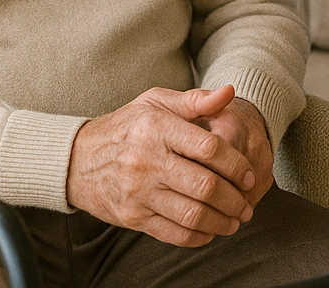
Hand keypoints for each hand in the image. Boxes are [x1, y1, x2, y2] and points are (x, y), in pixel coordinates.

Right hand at [66, 86, 257, 246]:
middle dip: (235, 199)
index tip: (249, 175)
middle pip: (205, 186)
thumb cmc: (127, 127)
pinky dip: (199, 236)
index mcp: (156, 127)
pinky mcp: (133, 217)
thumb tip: (230, 92)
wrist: (79, 159)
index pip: (209, 148)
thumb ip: (195, 100)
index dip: (236, 165)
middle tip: (247, 203)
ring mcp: (138, 192)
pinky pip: (174, 234)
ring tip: (236, 219)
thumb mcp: (155, 103)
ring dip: (223, 221)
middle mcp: (147, 160)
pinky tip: (211, 230)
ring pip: (193, 215)